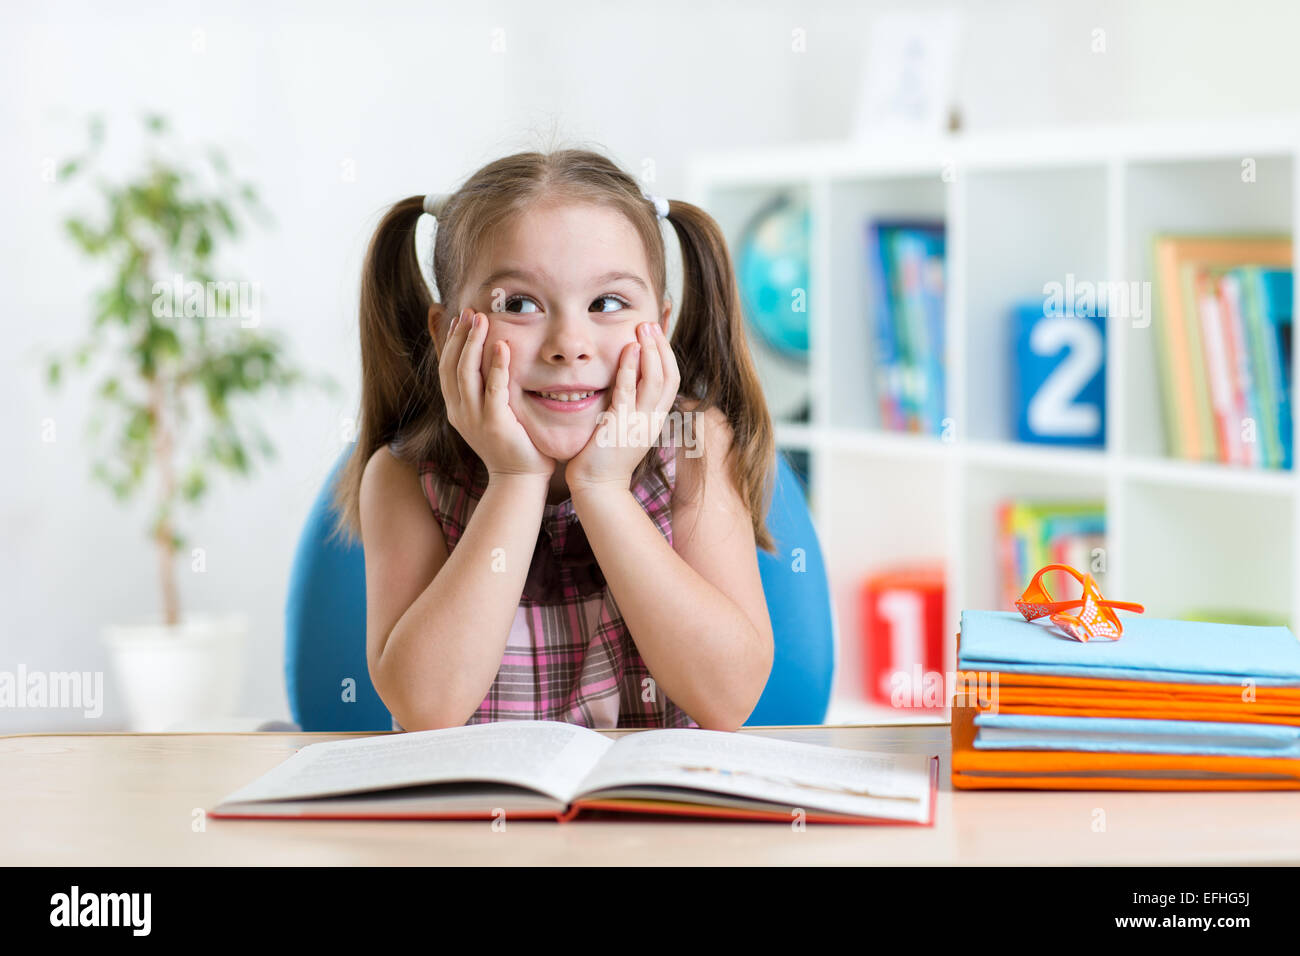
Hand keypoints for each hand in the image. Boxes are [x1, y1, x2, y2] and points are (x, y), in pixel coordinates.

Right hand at [437, 307, 555, 480]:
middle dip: (460, 336)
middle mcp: (459, 412)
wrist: (519, 480)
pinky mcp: (494, 424)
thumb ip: (488, 391)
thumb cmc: (513, 445)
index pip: (446, 368)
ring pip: (465, 373)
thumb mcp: (492, 414)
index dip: (451, 341)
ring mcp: (474, 419)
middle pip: (451, 365)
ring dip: (473, 343)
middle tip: (471, 311)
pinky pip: (492, 389)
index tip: (459, 318)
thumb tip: (493, 362)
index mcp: (456, 409)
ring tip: (482, 319)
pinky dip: (496, 366)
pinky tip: (502, 347)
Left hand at [566, 320, 679, 493]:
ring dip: (651, 351)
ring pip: (656, 381)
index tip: (658, 332)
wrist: (598, 487)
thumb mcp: (624, 425)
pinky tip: (629, 349)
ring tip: (644, 328)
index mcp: (655, 418)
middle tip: (651, 323)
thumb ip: (628, 404)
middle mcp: (652, 419)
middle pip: (670, 376)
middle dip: (662, 346)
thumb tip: (626, 380)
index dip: (667, 354)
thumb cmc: (604, 456)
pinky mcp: (621, 425)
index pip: (671, 380)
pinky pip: (630, 392)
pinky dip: (631, 368)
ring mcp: (639, 423)